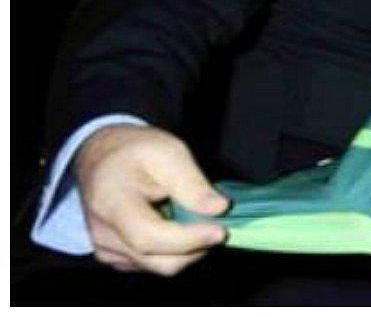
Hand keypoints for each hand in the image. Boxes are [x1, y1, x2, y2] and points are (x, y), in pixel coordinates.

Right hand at [75, 124, 228, 275]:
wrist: (102, 159)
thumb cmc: (136, 152)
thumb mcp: (168, 152)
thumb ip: (192, 183)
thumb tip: (218, 209)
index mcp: (111, 202)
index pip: (148, 237)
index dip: (188, 239)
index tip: (220, 231)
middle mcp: (104, 234)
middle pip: (160, 261)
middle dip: (197, 247)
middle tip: (219, 223)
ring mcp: (107, 250)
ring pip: (161, 266)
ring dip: (189, 249)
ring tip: (194, 218)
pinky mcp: (114, 258)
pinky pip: (154, 264)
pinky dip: (175, 251)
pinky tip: (177, 225)